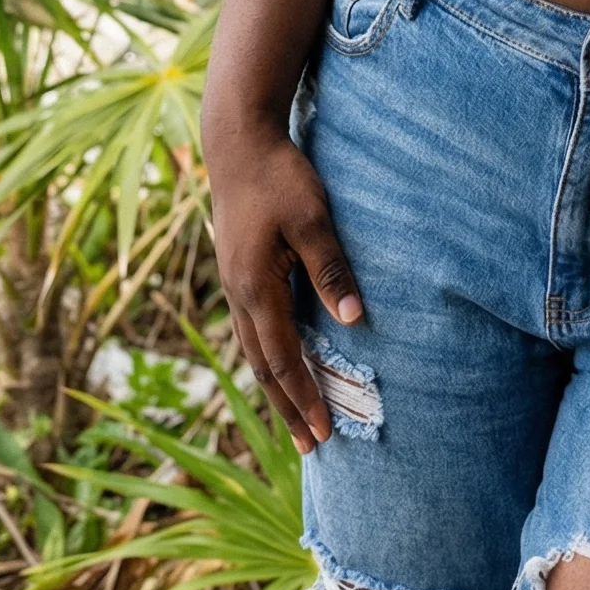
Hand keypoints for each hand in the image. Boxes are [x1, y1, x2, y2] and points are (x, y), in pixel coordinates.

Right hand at [208, 117, 363, 453]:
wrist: (238, 143)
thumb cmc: (280, 176)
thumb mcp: (312, 218)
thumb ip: (331, 270)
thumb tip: (355, 320)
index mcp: (255, 288)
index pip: (283, 359)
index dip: (304, 398)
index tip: (324, 432)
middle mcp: (238, 294)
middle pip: (264, 367)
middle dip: (288, 407)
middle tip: (311, 446)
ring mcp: (234, 284)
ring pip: (254, 350)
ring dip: (276, 386)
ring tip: (295, 417)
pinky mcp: (238, 271)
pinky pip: (253, 328)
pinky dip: (268, 355)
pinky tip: (280, 362)